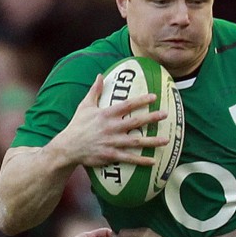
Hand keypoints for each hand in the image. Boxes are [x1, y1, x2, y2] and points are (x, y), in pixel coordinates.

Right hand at [53, 75, 169, 167]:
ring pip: (136, 142)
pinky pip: (129, 158)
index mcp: (106, 114)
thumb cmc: (77, 125)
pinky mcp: (111, 155)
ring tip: (166, 140)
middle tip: (165, 115)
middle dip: (152, 118)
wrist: (68, 147)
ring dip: (152, 141)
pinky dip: (141, 160)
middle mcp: (111, 128)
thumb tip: (100, 75)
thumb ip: (95, 90)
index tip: (154, 97)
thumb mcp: (84, 105)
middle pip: (136, 122)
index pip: (127, 105)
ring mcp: (112, 142)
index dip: (141, 100)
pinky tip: (153, 161)